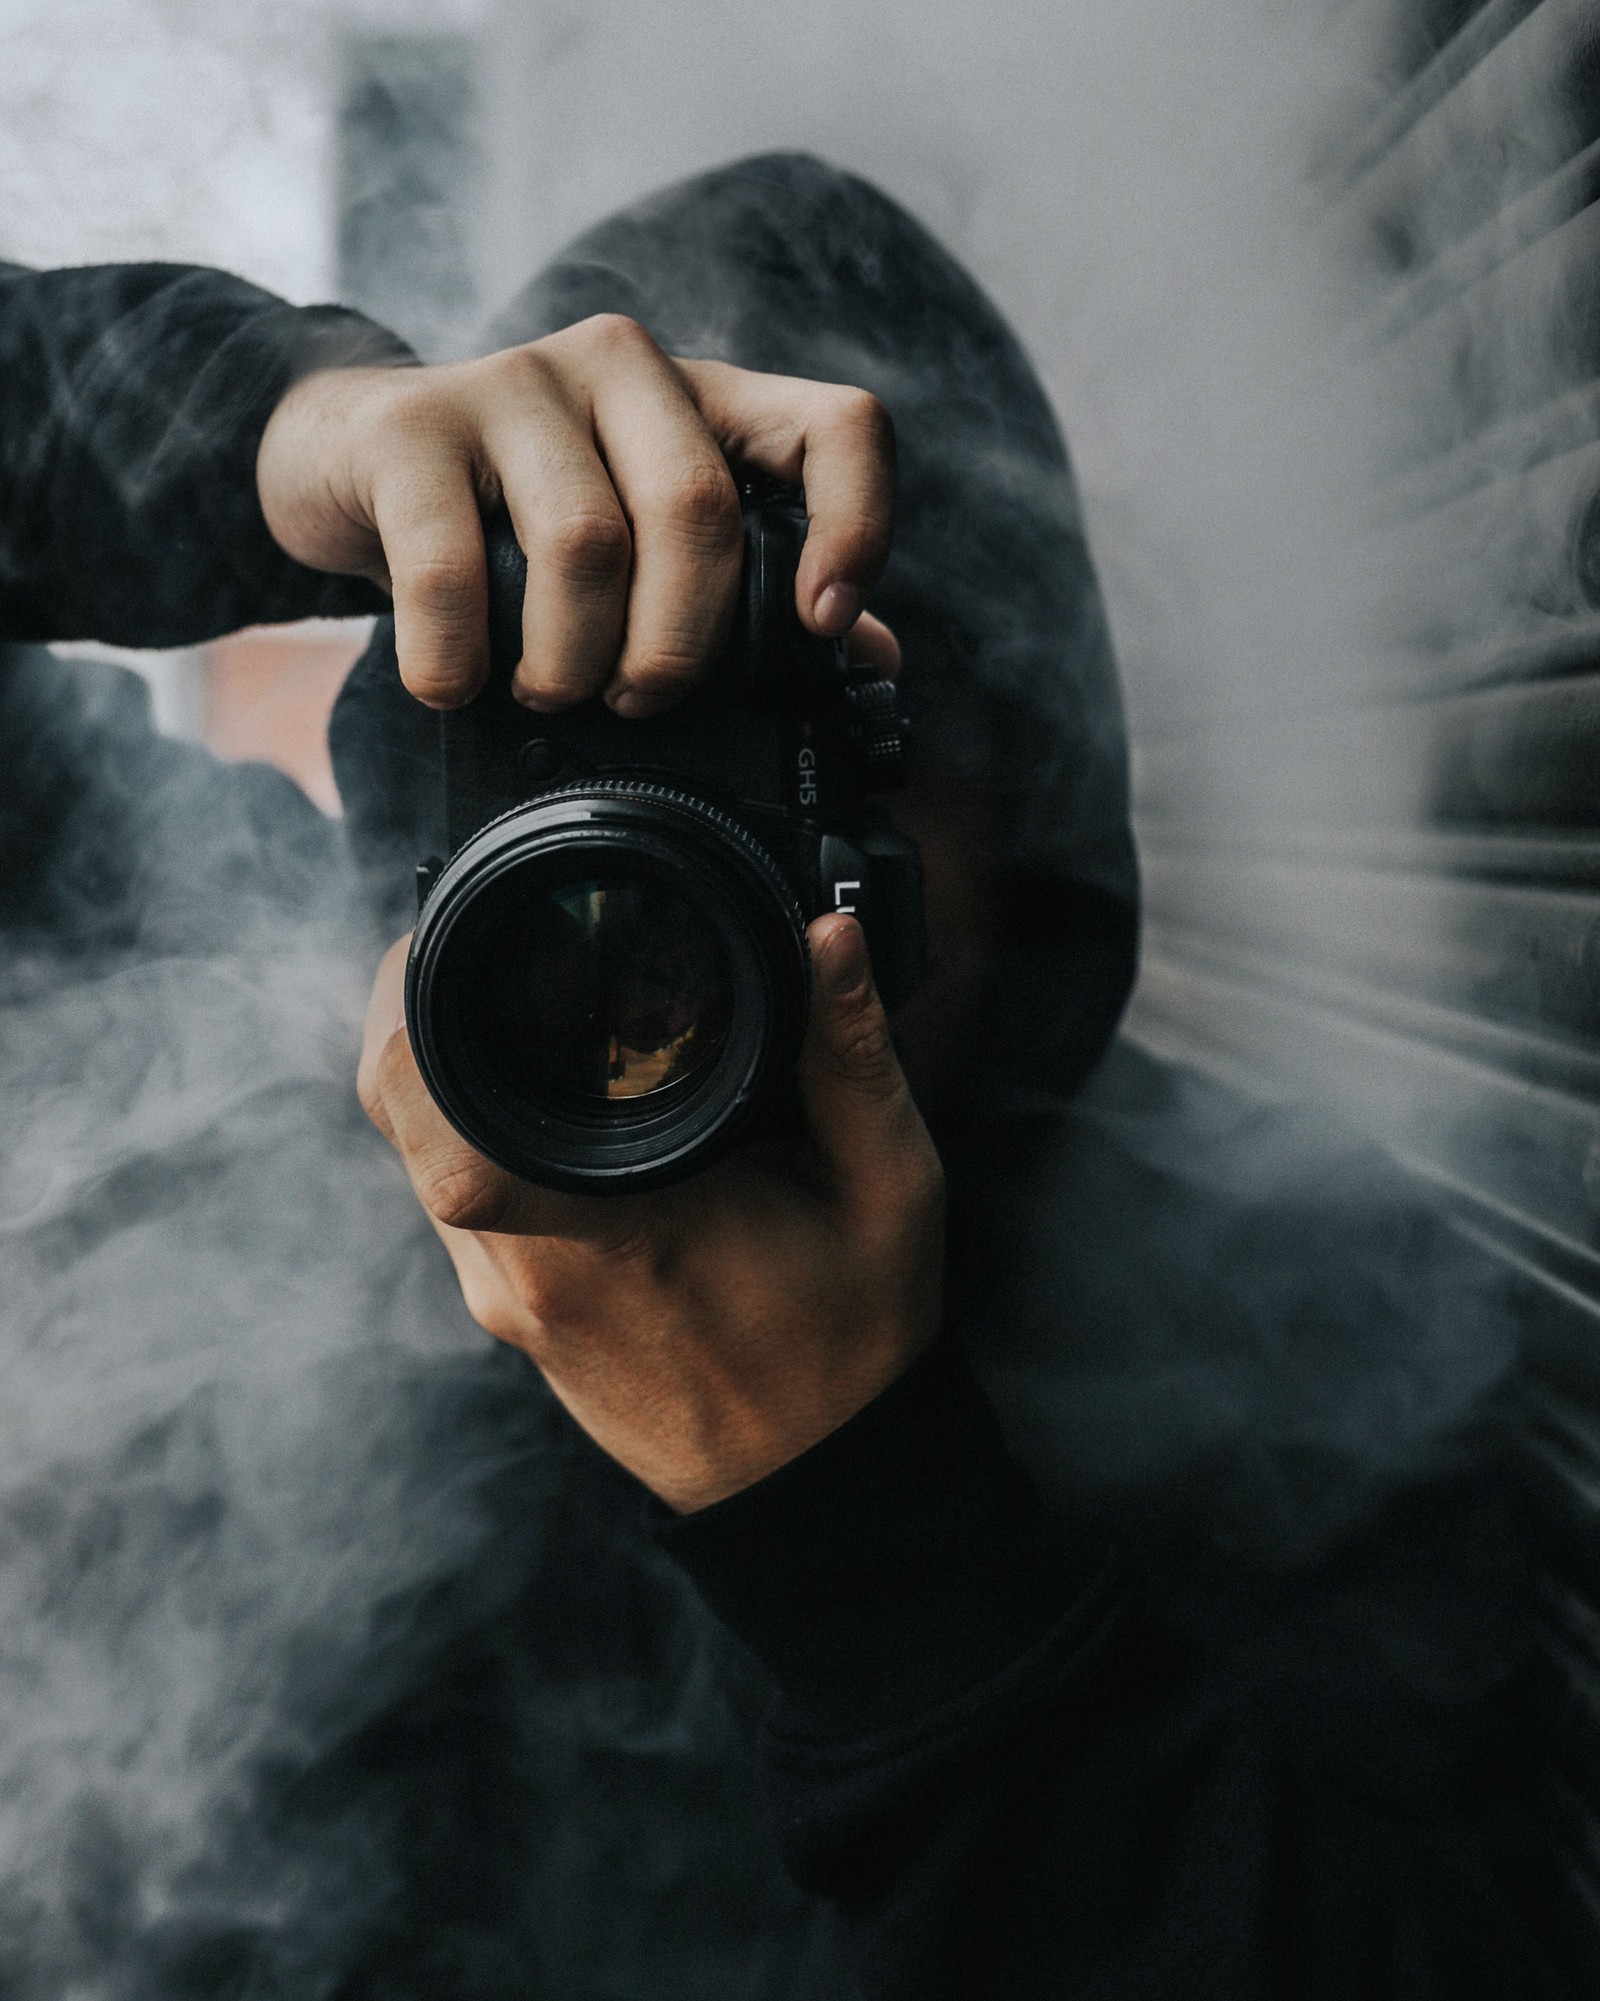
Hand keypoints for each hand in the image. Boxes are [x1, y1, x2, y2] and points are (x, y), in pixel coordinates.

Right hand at [257, 314, 898, 715]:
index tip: (820, 624)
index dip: (855, 528)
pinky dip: (459, 656)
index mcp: (706, 400)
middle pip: (699, 511)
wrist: (347, 460)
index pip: (838, 427)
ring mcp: (514, 380)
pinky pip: (453, 566)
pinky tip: (454, 683)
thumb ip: (754, 591)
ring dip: (570, 659)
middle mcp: (623, 367)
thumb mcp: (644, 544)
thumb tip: (871, 656)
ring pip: (585, 544)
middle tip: (636, 701)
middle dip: (676, 644)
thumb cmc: (516, 517)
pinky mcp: (412, 425)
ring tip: (546, 690)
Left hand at [356, 914, 944, 1512]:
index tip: (440, 939)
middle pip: (403, 1123)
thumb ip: (851, 1057)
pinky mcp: (512, 1317)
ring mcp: (509, 1303)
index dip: (408, 1018)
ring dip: (438, 1072)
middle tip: (471, 934)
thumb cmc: (852, 1342)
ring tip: (509, 997)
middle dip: (415, 1012)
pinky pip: (452, 1199)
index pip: (445, 1129)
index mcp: (611, 1231)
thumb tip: (829, 937)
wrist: (816, 1488)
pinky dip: (467, 1130)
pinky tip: (536, 1089)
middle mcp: (530, 1271)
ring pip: (418, 1160)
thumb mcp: (888, 1188)